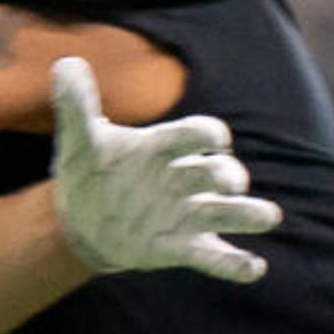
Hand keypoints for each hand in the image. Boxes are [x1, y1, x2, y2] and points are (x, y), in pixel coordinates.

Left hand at [48, 54, 279, 282]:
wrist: (82, 218)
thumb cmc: (92, 172)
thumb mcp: (79, 141)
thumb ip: (76, 105)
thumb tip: (65, 63)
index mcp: (163, 148)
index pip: (196, 134)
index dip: (208, 136)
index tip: (215, 140)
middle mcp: (183, 178)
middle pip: (217, 173)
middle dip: (225, 176)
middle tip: (226, 182)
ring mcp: (186, 213)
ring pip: (227, 212)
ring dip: (248, 214)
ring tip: (268, 218)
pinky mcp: (181, 246)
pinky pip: (215, 255)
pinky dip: (235, 263)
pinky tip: (254, 269)